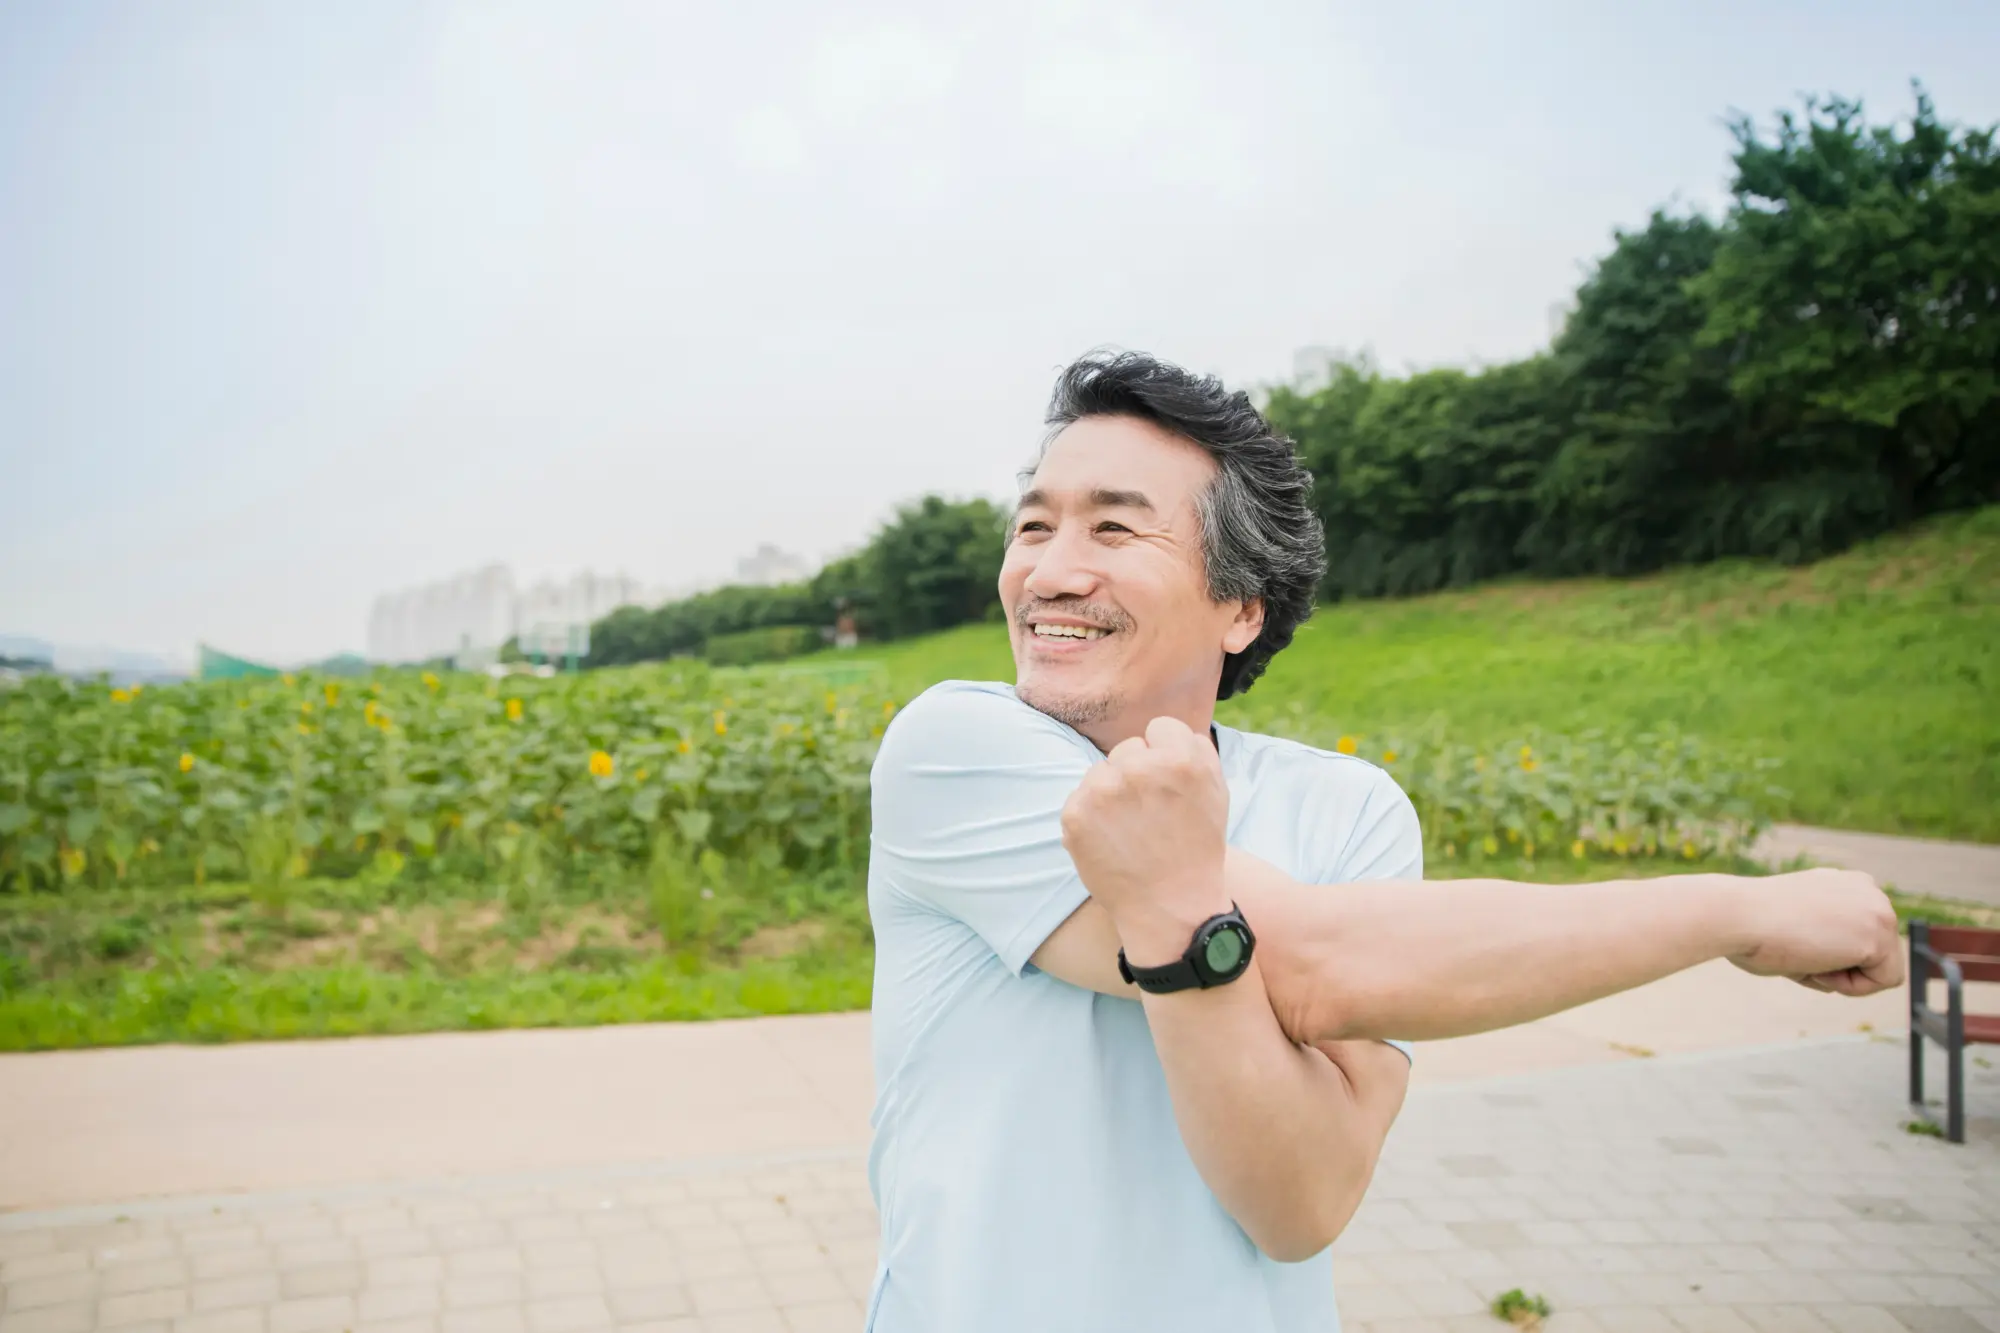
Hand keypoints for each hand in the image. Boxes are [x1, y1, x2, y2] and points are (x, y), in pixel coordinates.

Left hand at [1059, 716, 1230, 962]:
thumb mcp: (1217, 792)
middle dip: (1137, 773)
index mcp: (1180, 760)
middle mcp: (1138, 769)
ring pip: (1101, 771)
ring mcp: (1102, 792)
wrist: (1170, 907)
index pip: (1160, 728)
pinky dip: (1092, 816)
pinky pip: (1080, 797)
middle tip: (1151, 812)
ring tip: (1131, 829)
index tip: (1169, 785)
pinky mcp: (1075, 814)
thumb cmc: (1197, 848)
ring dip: (1112, 792)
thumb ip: (1195, 750)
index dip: (1166, 755)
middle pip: (1128, 748)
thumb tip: (1164, 730)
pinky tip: (1112, 840)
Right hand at [1726, 868, 1903, 994]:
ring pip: (1882, 968)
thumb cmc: (1751, 925)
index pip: (1861, 934)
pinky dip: (1852, 987)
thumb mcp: (1796, 924)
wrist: (1738, 916)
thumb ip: (1824, 938)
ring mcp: (1878, 910)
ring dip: (1845, 976)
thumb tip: (1836, 972)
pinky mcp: (1880, 937)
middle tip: (1800, 952)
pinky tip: (1819, 964)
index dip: (1831, 954)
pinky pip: (1883, 981)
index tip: (1797, 942)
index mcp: (1846, 883)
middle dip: (1842, 966)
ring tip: (1808, 957)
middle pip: (1877, 952)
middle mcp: (1868, 889)